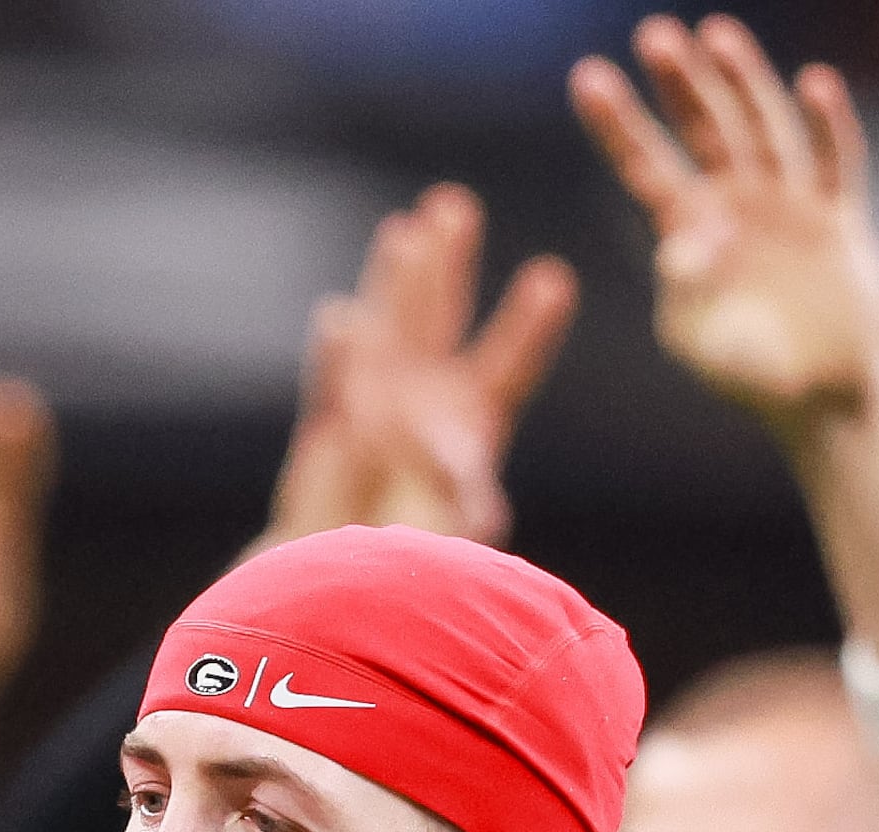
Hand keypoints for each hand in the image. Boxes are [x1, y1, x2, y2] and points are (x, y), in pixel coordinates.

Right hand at [258, 184, 575, 553]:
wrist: (348, 577)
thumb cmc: (412, 558)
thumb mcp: (457, 526)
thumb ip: (464, 498)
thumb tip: (471, 483)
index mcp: (470, 422)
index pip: (506, 364)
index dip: (526, 325)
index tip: (551, 279)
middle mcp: (421, 400)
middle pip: (438, 320)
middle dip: (446, 265)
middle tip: (453, 206)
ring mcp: (370, 404)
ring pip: (384, 330)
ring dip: (393, 282)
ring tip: (402, 229)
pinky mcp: (327, 425)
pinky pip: (330, 383)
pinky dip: (335, 356)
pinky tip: (338, 318)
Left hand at [572, 14, 878, 432]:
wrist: (819, 397)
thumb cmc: (746, 373)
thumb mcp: (700, 341)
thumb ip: (685, 294)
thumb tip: (679, 244)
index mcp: (689, 231)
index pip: (645, 164)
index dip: (617, 123)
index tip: (586, 77)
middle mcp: (735, 206)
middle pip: (703, 131)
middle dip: (679, 84)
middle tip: (652, 34)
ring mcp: (788, 207)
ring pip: (763, 130)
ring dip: (742, 83)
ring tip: (718, 34)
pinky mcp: (839, 220)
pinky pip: (835, 163)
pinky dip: (827, 124)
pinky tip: (813, 82)